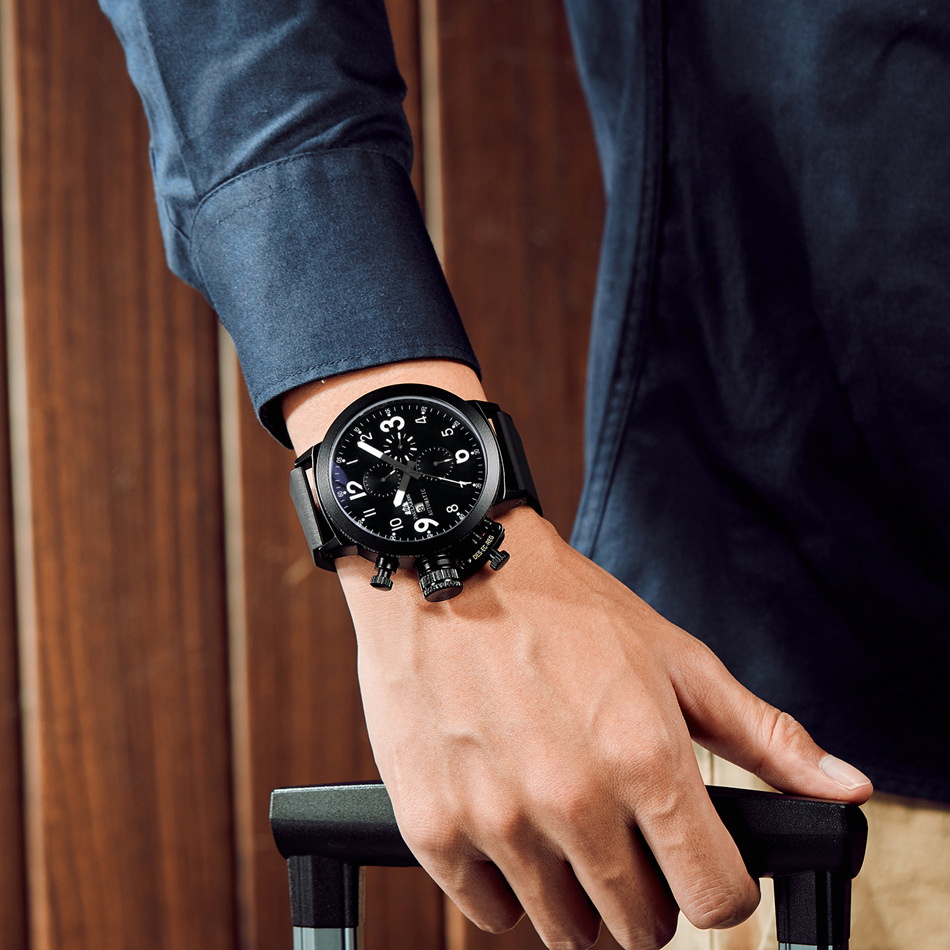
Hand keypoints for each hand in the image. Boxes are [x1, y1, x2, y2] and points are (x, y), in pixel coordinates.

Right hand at [284, 362, 871, 949]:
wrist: (448, 568)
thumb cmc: (559, 606)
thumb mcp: (674, 655)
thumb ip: (761, 735)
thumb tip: (841, 788)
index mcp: (645, 761)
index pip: (716, 900)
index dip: (718, 891)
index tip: (696, 867)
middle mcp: (573, 803)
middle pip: (638, 930)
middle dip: (647, 898)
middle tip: (625, 841)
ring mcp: (497, 821)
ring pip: (563, 930)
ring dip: (575, 896)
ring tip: (564, 829)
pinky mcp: (433, 826)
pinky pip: (485, 911)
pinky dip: (504, 885)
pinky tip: (510, 827)